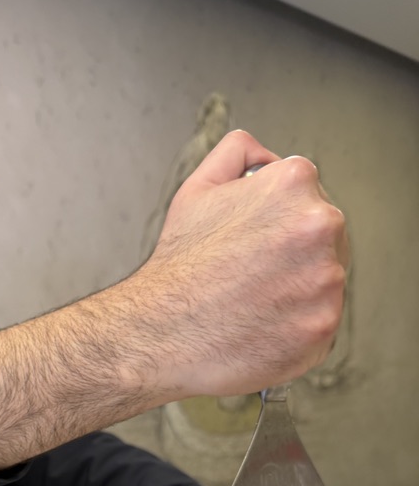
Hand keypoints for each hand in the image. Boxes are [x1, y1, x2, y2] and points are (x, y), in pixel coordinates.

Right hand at [133, 129, 348, 399]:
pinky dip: (296, 328)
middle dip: (294, 254)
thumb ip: (238, 153)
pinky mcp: (324, 325)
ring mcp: (326, 279)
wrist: (161, 332)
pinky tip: (261, 325)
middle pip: (325, 237)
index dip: (278, 221)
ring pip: (325, 281)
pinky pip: (322, 323)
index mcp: (294, 184)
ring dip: (298, 291)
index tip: (256, 243)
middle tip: (251, 275)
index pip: (309, 196)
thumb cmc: (178, 268)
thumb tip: (266, 156)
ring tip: (253, 302)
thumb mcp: (197, 189)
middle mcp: (319, 225)